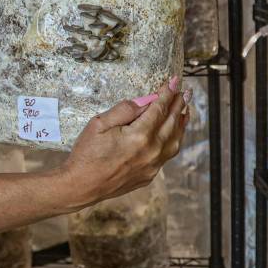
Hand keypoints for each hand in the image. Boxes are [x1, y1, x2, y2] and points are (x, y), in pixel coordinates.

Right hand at [60, 77, 189, 207]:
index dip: (167, 93)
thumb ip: (125, 109)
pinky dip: (174, 139)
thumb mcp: (99, 124)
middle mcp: (151, 151)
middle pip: (172, 122)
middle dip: (179, 104)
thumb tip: (147, 99)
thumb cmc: (87, 154)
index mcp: (139, 136)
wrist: (81, 186)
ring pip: (175, 140)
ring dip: (181, 122)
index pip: (159, 108)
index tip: (173, 81)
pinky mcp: (150, 175)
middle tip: (185, 91)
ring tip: (185, 109)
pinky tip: (173, 133)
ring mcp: (153, 165)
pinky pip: (168, 154)